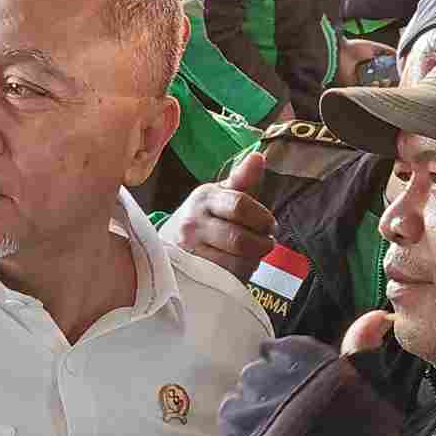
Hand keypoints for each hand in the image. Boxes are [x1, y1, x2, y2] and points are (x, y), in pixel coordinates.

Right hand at [159, 148, 276, 282]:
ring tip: (250, 255)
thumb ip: (242, 179)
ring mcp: (189, 251)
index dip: (263, 218)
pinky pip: (226, 278)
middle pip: (240, 239)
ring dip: (252, 261)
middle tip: (266, 243)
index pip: (240, 205)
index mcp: (204, 198)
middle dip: (261, 244)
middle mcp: (193, 224)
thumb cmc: (202, 218)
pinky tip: (237, 268)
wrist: (165, 245)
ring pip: (235, 262)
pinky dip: (239, 275)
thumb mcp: (219, 196)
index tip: (270, 225)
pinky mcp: (190, 274)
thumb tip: (258, 157)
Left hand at [210, 323, 411, 435]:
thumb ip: (362, 351)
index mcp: (296, 364)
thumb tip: (373, 315)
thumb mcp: (373, 392)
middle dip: (270, 397)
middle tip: (294, 425)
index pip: (276, 353)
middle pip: (253, 380)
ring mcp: (241, 424)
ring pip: (235, 412)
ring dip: (251, 423)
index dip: (291, 373)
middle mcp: (262, 386)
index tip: (304, 395)